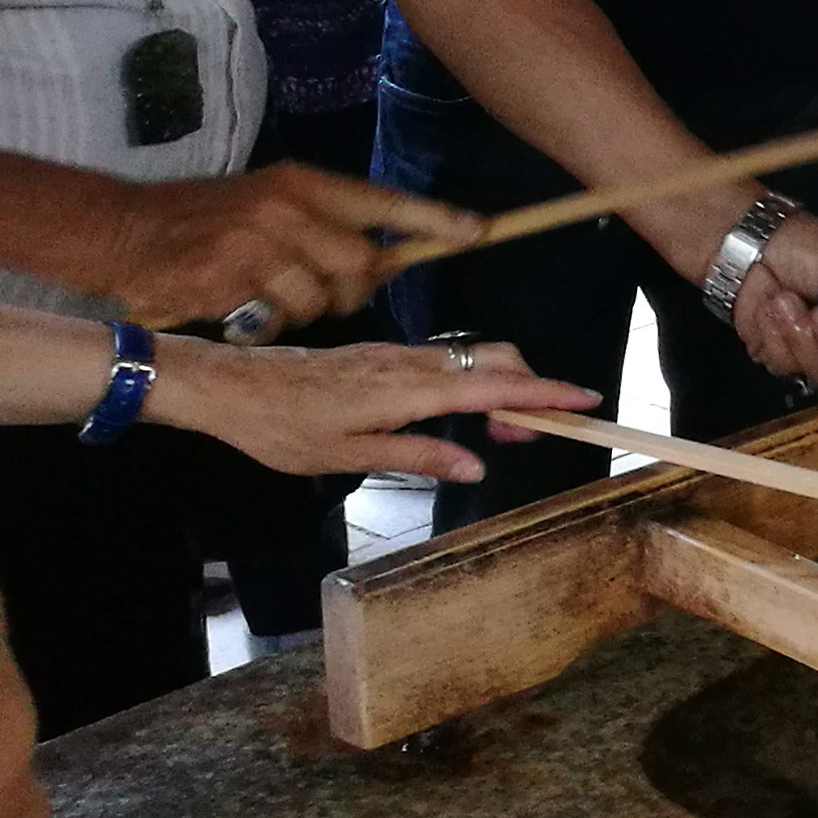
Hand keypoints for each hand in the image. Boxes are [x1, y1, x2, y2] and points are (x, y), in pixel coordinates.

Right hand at [89, 166, 489, 331]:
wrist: (123, 231)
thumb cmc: (206, 219)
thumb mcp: (271, 202)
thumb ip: (327, 224)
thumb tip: (386, 256)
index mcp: (303, 184)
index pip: (384, 201)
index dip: (434, 219)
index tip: (478, 231)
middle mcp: (286, 209)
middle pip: (362, 263)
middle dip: (357, 289)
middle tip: (332, 293)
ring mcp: (256, 244)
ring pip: (321, 297)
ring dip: (306, 309)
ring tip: (271, 296)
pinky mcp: (228, 281)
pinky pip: (278, 317)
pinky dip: (269, 322)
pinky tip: (242, 306)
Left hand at [148, 337, 602, 484]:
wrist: (232, 387)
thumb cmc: (283, 429)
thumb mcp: (347, 456)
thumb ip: (417, 456)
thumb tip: (478, 462)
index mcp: (408, 390)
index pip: (494, 387)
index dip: (544, 394)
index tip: (585, 402)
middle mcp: (412, 364)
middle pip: (496, 361)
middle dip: (533, 389)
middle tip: (543, 431)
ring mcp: (399, 355)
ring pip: (473, 359)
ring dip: (504, 387)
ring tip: (508, 431)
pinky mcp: (386, 356)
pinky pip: (449, 361)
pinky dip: (474, 382)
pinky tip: (464, 413)